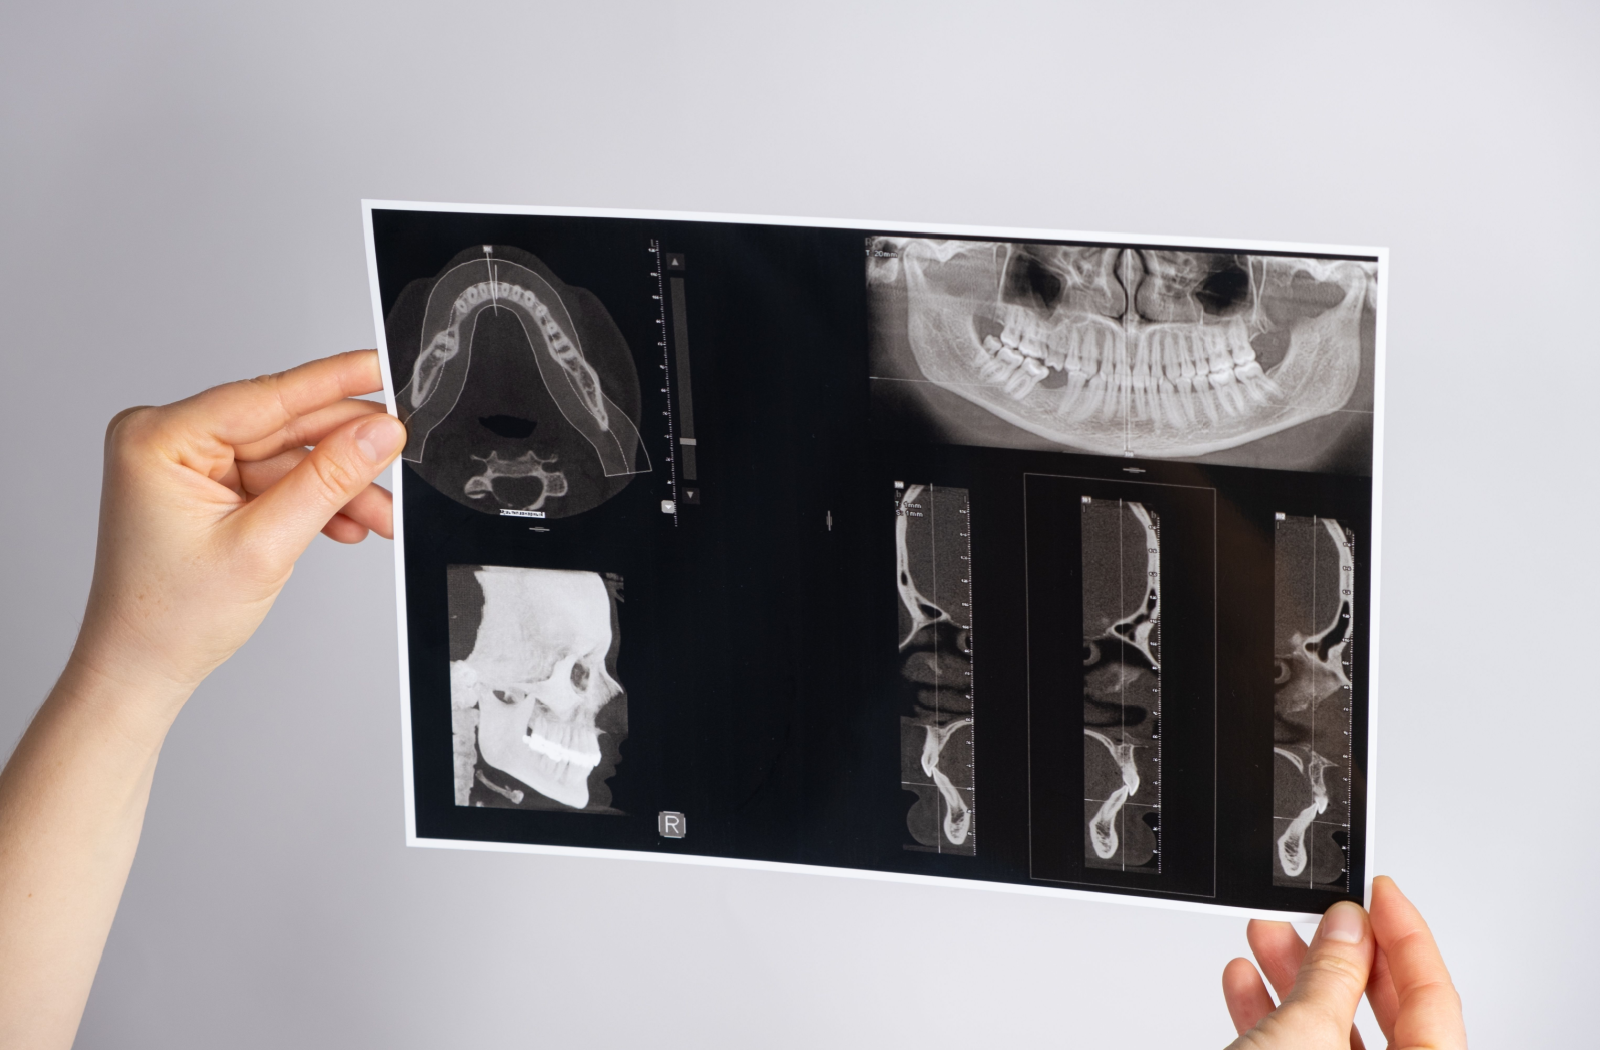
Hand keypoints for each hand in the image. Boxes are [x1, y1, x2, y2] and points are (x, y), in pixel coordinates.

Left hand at [72, 349, 404, 718]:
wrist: (142, 667)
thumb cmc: (171, 616)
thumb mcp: (265, 544)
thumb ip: (328, 480)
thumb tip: (377, 434)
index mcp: (160, 439)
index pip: (265, 397)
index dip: (333, 383)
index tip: (380, 367)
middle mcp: (168, 440)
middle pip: (281, 427)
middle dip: (344, 453)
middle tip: (399, 455)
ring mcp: (186, 463)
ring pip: (287, 457)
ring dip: (336, 487)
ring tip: (378, 515)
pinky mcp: (205, 485)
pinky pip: (274, 478)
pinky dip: (312, 501)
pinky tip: (345, 520)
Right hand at [1221, 876, 1465, 1048]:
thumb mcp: (1305, 1037)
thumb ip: (1332, 976)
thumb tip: (1348, 927)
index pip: (1433, 995)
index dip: (1406, 935)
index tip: (1381, 892)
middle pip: (1388, 1012)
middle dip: (1343, 954)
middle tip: (1324, 913)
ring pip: (1336, 1029)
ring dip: (1296, 978)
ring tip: (1267, 936)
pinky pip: (1300, 1049)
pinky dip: (1272, 1015)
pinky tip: (1245, 981)